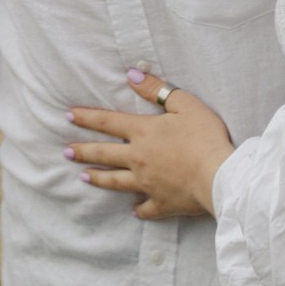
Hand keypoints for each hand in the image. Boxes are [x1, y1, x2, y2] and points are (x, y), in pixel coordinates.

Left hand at [66, 70, 235, 218]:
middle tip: (66, 152)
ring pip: (115, 181)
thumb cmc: (204, 136)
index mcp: (143, 132)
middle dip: (82, 151)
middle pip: (104, 154)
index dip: (86, 118)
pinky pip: (145, 208)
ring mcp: (147, 183)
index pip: (108, 122)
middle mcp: (138, 158)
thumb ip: (156, 89)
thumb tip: (132, 75)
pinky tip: (133, 210)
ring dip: (98, 178)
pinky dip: (138, 209)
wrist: (219, 175)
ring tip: (83, 177)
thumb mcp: (184, 103)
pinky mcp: (161, 203)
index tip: (67, 116)